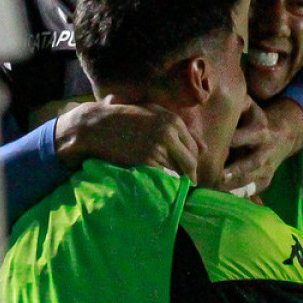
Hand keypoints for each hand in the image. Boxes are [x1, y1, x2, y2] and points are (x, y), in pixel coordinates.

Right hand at [54, 101, 200, 177]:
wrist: (98, 126)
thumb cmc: (125, 119)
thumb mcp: (153, 114)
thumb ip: (179, 128)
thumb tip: (205, 148)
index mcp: (173, 120)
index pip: (194, 148)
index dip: (192, 162)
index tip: (189, 172)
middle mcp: (169, 133)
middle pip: (190, 162)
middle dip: (189, 175)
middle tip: (185, 186)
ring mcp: (158, 147)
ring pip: (177, 171)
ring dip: (176, 181)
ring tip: (171, 188)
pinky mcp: (147, 161)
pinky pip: (163, 177)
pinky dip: (163, 183)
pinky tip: (158, 186)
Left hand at [220, 99, 302, 197]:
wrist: (283, 136)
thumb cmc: (257, 120)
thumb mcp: (251, 108)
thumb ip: (239, 105)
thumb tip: (219, 94)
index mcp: (261, 131)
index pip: (247, 136)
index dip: (235, 139)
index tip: (219, 144)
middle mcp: (266, 151)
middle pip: (252, 163)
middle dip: (237, 170)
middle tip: (220, 176)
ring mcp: (267, 168)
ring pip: (252, 180)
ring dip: (235, 186)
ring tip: (217, 189)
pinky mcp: (266, 180)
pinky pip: (253, 190)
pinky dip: (240, 196)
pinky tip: (224, 200)